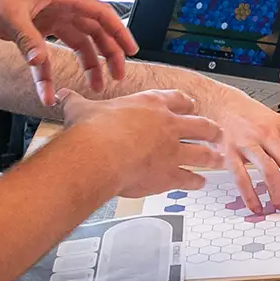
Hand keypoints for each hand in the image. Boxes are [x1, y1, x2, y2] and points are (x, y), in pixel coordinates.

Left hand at [0, 0, 134, 107]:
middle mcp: (60, 7)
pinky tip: (50, 90)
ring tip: (95, 86)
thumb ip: (28, 40)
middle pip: (94, 31)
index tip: (131, 51)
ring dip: (88, 64)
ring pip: (78, 43)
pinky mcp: (34, 32)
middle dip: (108, 54)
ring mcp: (48, 19)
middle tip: (116, 76)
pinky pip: (50, 55)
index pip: (101, 13)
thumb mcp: (10, 14)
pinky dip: (51, 73)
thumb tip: (40, 62)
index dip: (119, 32)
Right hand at [58, 89, 222, 198]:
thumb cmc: (91, 132)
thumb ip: (76, 102)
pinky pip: (190, 177)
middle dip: (210, 130)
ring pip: (203, 152)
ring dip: (212, 157)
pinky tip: (199, 183)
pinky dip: (196, 181)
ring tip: (217, 160)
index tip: (189, 106)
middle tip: (215, 133)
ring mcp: (173, 150)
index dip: (186, 103)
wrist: (98, 155)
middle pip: (201, 125)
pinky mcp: (171, 173)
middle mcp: (168, 125)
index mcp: (150, 105)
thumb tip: (62, 97)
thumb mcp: (81, 109)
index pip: (177, 99)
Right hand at [184, 77, 279, 211]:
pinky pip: (242, 179)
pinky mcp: (229, 153)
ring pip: (270, 172)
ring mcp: (247, 143)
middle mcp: (266, 134)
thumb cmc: (246, 114)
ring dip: (277, 193)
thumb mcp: (273, 119)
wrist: (217, 102)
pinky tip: (256, 206)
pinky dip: (250, 197)